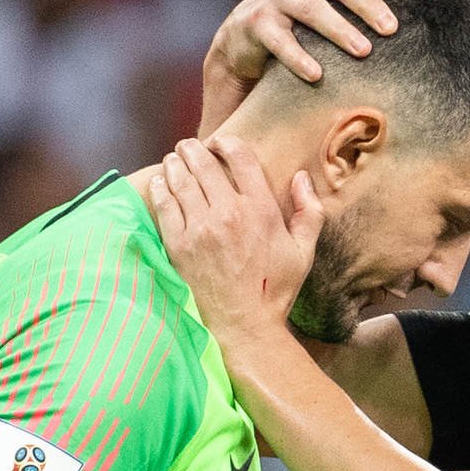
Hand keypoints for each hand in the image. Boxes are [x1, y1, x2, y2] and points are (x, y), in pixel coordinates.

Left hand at [150, 136, 322, 344]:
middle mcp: (229, 213)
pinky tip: (160, 183)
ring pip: (181, 179)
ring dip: (175, 163)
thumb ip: (308, 212)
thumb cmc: (275, 292)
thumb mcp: (303, 252)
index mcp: (260, 210)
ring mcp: (200, 229)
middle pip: (203, 163)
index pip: (240, 157)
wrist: (244, 327)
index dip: (227, 143)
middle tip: (188, 147)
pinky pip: (164, 205)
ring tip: (174, 160)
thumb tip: (301, 178)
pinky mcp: (178, 245)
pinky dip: (160, 188)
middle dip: (193, 149)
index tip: (219, 143)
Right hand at [198, 0, 434, 136]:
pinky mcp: (254, 22)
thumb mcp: (339, 16)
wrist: (244, 48)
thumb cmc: (306, 33)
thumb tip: (431, 22)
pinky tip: (317, 75)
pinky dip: (298, 57)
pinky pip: (279, 39)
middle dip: (371, 3)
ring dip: (340, 30)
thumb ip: (371, 12)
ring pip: (312, 8)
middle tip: (394, 29)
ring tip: (363, 52)